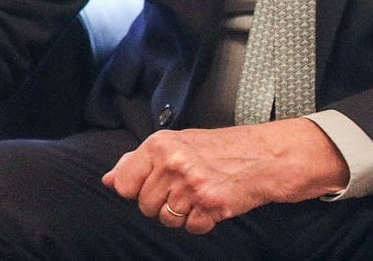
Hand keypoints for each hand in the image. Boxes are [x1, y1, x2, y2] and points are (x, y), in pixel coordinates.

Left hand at [101, 119, 348, 234]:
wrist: (263, 156)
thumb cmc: (218, 148)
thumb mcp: (173, 143)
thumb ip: (137, 161)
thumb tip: (109, 179)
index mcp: (159, 145)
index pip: (123, 183)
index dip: (135, 190)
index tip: (150, 185)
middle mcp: (173, 163)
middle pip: (145, 205)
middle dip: (162, 203)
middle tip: (182, 189)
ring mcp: (192, 184)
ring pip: (167, 219)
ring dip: (182, 214)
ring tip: (197, 196)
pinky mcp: (211, 204)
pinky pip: (192, 228)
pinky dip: (202, 222)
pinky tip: (211, 204)